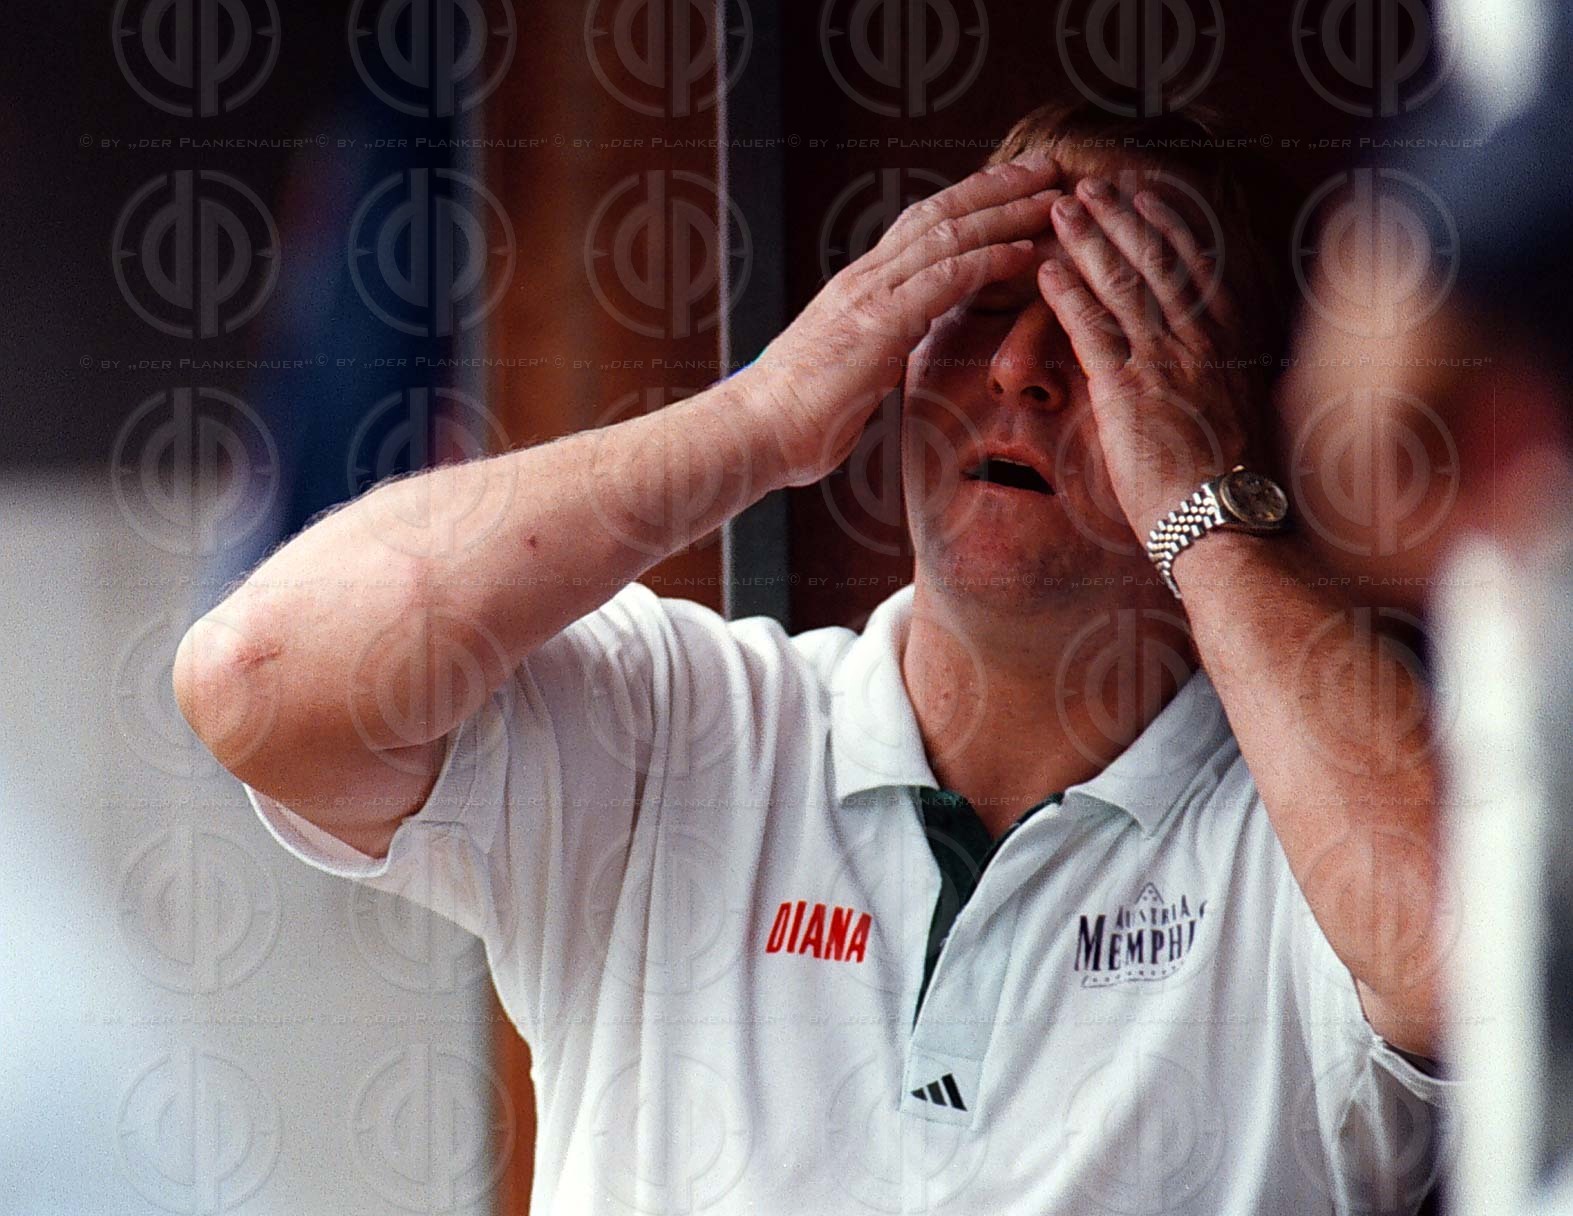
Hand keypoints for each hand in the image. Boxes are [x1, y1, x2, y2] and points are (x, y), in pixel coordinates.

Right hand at [744, 158, 1064, 486]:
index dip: (971, 203)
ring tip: (1053, 196)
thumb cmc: (796, 421)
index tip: (1015, 187)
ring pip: (949, 234)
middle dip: (998, 186)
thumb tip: (887, 361)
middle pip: (940, 212)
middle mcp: (864, 279)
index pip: (921, 228)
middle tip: (1049, 165)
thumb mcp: (847, 374)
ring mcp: (869, 296)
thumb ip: (874, 354)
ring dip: (1007, 212)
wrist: (752, 433)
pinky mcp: (878, 324)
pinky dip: (989, 259)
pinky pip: (944, 278)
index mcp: (858, 289)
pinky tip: (1026, 251)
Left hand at [1037, 176, 1258, 539]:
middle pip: (1155, 261)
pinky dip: (1068, 292)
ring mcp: (1164, 361)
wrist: (1225, 521)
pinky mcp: (1128, 390)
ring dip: (1087, 240)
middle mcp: (1199, 341)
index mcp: (1229, 343)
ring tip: (1060, 209)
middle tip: (1089, 185)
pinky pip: (1092, 328)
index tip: (1143, 196)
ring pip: (1122, 283)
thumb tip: (1214, 368)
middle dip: (1119, 217)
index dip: (1166, 226)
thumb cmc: (1232, 483)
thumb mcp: (1240, 414)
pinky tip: (1046, 269)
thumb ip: (1222, 378)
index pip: (1195, 267)